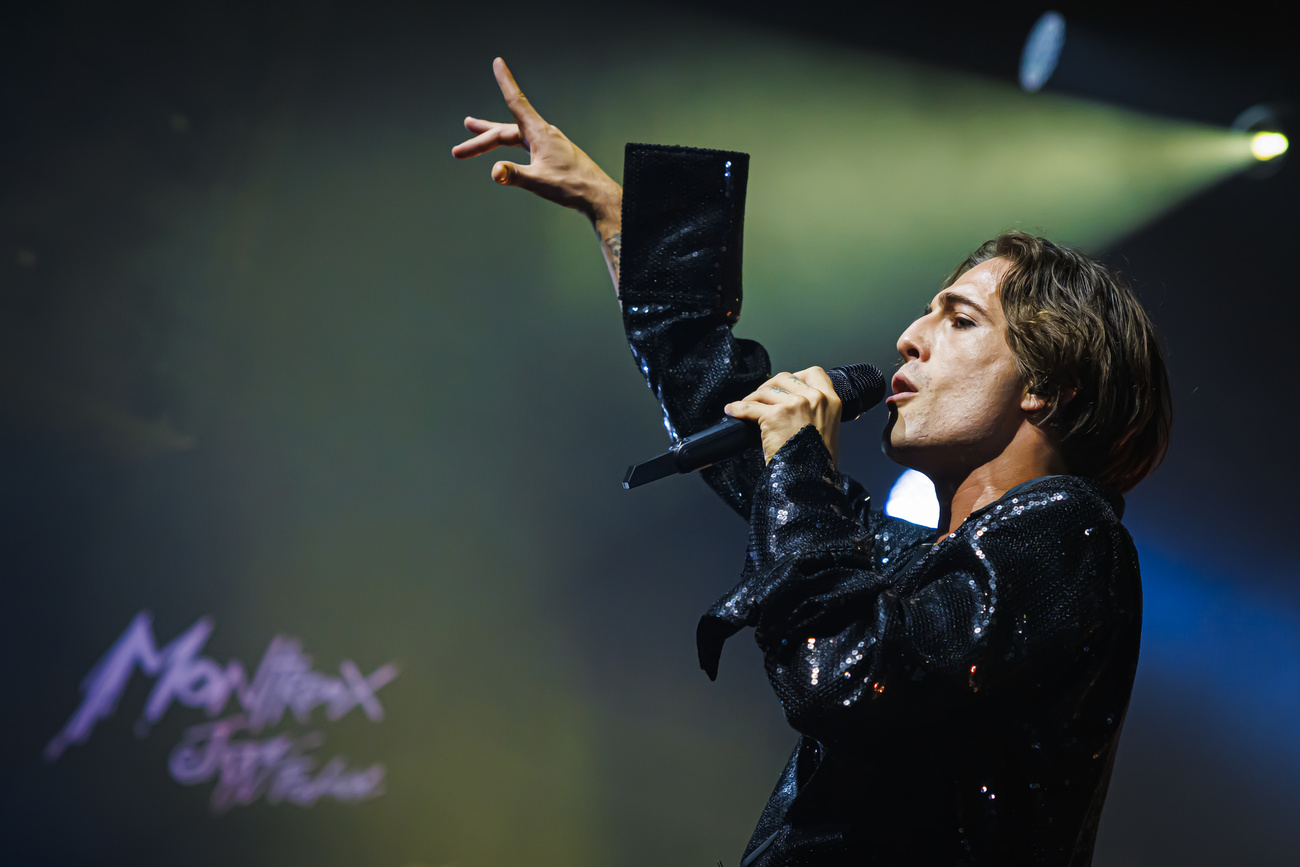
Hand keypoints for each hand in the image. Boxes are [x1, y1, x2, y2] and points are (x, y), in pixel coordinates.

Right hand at [452, 58, 620, 223]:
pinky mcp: (552, 154)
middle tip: (457, 152)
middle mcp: (543, 134)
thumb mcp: (539, 182)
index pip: (516, 102)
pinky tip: (506, 153)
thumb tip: (495, 172)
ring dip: (492, 140)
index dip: (505, 82)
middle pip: (505, 131)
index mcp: (539, 133)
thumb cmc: (573, 187)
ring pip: (513, 137)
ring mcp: (548, 144)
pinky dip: (509, 147)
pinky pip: (524, 145)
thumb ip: (515, 175)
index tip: (497, 62)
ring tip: (473, 132)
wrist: (597, 196)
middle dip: (480, 140)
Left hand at [724, 367, 842, 465]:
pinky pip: (749, 407)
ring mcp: (795, 405)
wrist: (810, 481)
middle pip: (785, 378)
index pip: (814, 373)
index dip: (796, 377)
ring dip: (753, 399)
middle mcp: (815, 399)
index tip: (785, 386)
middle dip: (769, 387)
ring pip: (766, 391)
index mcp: (832, 401)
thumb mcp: (826, 429)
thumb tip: (790, 401)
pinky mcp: (775, 416)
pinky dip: (737, 408)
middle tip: (761, 399)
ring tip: (746, 407)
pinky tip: (732, 411)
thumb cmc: (816, 461)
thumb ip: (815, 411)